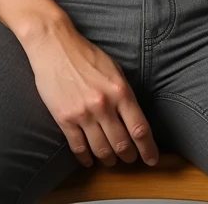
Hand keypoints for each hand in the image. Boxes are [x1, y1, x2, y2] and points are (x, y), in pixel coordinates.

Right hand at [21, 16, 159, 167]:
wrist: (55, 46)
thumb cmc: (86, 55)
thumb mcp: (115, 69)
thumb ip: (124, 94)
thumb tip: (133, 118)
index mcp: (120, 91)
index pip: (139, 129)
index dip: (148, 149)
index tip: (152, 160)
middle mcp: (104, 105)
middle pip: (122, 144)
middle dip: (129, 157)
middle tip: (130, 160)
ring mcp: (83, 114)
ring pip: (101, 150)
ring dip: (109, 160)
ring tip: (111, 161)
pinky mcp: (64, 119)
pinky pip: (78, 148)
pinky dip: (86, 159)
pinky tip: (89, 161)